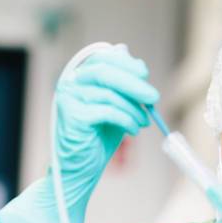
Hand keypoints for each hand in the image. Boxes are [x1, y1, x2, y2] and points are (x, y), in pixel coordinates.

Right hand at [55, 44, 158, 222]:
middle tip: (154, 97)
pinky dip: (126, 119)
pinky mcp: (72, 116)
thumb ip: (121, 82)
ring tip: (144, 122)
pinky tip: (133, 130)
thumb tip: (127, 52)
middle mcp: (70, 84)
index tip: (144, 73)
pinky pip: (107, 111)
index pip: (103, 58)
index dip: (126, 63)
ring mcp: (68, 98)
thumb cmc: (99, 138)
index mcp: (80, 77)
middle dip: (135, 84)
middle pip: (106, 72)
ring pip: (109, 93)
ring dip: (133, 108)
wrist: (82, 170)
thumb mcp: (116, 105)